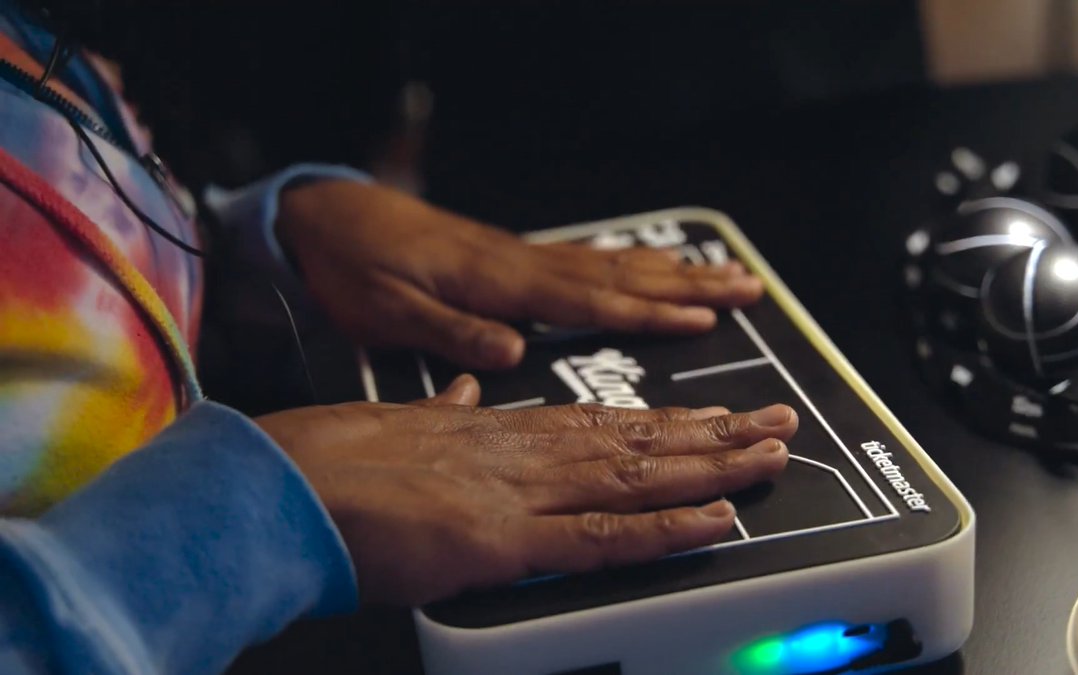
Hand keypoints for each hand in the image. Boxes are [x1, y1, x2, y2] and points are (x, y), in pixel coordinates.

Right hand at [254, 375, 797, 606]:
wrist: (281, 484)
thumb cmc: (330, 462)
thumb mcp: (400, 424)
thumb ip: (444, 412)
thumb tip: (463, 395)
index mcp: (499, 429)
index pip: (603, 422)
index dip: (666, 421)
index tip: (713, 415)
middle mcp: (524, 450)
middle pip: (638, 440)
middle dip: (714, 434)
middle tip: (777, 423)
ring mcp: (520, 491)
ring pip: (637, 476)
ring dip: (712, 467)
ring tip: (769, 455)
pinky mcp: (504, 540)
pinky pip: (601, 538)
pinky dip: (663, 530)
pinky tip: (713, 521)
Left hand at [277, 181, 763, 368]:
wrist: (325, 218)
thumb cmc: (355, 269)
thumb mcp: (387, 311)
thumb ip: (450, 331)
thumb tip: (512, 351)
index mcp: (498, 282)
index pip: (587, 300)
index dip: (646, 312)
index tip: (701, 318)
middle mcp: (521, 265)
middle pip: (618, 274)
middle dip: (686, 284)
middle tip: (746, 287)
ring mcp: (520, 257)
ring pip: (610, 264)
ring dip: (670, 271)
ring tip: (723, 277)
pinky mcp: (510, 258)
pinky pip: (585, 261)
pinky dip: (627, 264)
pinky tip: (647, 267)